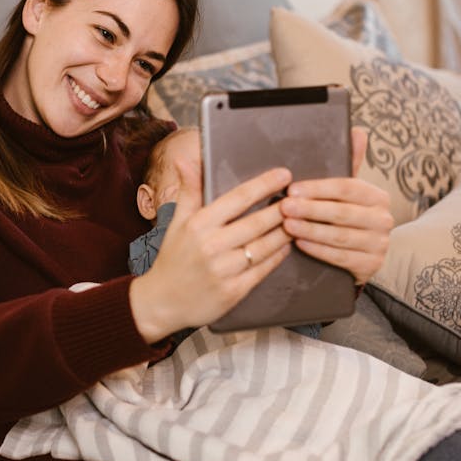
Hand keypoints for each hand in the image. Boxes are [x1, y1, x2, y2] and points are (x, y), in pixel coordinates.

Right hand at [129, 156, 293, 343]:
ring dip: (285, 232)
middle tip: (298, 199)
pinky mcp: (234, 291)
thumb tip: (187, 159)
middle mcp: (211, 246)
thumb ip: (189, 190)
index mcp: (199, 224)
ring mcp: (224, 270)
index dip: (264, 185)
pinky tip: (286, 245)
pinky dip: (278, 255)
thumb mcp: (178, 221)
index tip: (284, 175)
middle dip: (281, 209)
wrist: (162, 301)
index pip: (238, 199)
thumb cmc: (173, 257)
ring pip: (265, 246)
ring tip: (297, 220)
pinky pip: (264, 269)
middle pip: (257, 222)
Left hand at [279, 128, 392, 286]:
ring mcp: (380, 244)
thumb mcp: (349, 192)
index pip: (347, 188)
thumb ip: (350, 164)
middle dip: (311, 210)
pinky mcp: (371, 265)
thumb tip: (357, 130)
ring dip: (311, 230)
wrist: (365, 255)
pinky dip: (318, 250)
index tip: (292, 189)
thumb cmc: (349, 217)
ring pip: (340, 236)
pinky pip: (341, 257)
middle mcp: (384, 219)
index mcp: (378, 196)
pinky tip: (299, 244)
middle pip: (342, 213)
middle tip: (284, 207)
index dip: (318, 188)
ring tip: (287, 226)